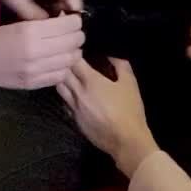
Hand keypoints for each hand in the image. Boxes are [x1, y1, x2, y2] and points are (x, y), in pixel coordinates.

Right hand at [0, 14, 83, 91]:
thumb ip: (41, 25)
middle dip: (77, 37)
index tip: (72, 21)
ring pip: (70, 61)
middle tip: (73, 35)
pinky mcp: (34, 83)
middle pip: (73, 43)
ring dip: (73, 53)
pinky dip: (64, 68)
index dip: (75, 22)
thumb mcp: (17, 25)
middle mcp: (35, 51)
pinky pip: (60, 76)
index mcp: (30, 32)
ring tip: (68, 49)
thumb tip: (65, 21)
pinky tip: (58, 63)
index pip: (68, 26)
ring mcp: (35, 70)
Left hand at [58, 58, 156, 175]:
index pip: (73, 62)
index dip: (73, 53)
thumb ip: (120, 65)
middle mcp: (78, 94)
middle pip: (62, 74)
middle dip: (65, 65)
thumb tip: (111, 54)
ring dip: (63, 81)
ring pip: (60, 89)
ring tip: (70, 77)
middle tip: (70, 61)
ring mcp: (74, 109)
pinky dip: (67, 97)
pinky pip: (65, 104)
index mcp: (91, 82)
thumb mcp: (130, 83)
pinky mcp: (75, 121)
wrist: (125, 141)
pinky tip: (74, 96)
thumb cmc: (130, 110)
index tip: (77, 49)